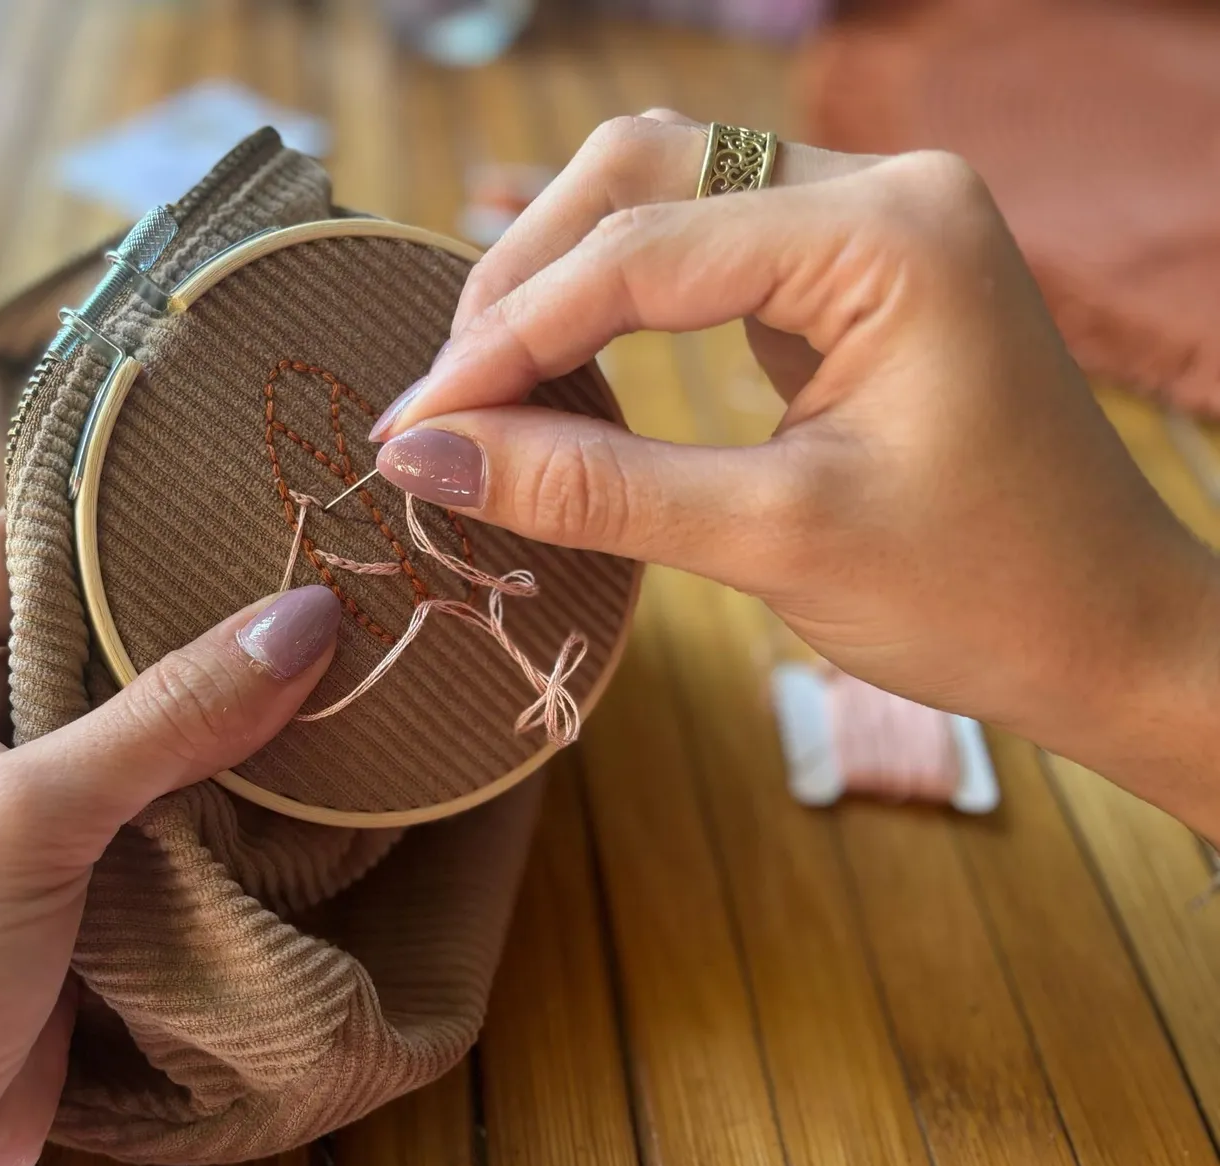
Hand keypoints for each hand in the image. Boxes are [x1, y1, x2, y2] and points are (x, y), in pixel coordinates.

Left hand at [0, 515, 340, 1165]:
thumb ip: (170, 714)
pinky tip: (311, 751)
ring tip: (347, 643)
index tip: (260, 483)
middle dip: (202, 614)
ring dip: (224, 705)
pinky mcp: (67, 876)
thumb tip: (313, 617)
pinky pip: (158, 800)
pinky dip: (223, 783)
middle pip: (96, 631)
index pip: (27, 543)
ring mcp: (12, 800)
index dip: (139, 512)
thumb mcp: (25, 818)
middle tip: (331, 568)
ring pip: (139, 720)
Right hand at [370, 111, 1219, 835]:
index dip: (507, 337)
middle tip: (442, 403)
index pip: (640, 253)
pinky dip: (614, 290)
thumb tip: (426, 460)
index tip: (411, 426)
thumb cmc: (980, 595)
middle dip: (524, 279)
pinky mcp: (852, 269)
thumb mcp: (772, 542)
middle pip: (641, 176)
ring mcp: (870, 220)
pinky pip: (702, 242)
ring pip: (663, 193)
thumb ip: (591, 488)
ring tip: (482, 384)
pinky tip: (548, 343)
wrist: (1109, 634)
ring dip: (559, 276)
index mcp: (887, 234)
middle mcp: (881, 190)